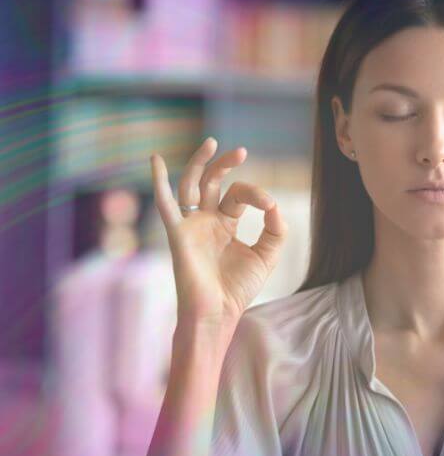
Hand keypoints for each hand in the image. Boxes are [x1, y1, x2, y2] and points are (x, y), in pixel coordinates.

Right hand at [150, 137, 288, 328]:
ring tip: (212, 142)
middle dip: (225, 165)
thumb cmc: (237, 288)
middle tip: (240, 150)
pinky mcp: (178, 233)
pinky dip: (158, 181)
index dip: (257, 195)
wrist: (218, 313)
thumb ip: (275, 230)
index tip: (270, 207)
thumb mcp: (266, 256)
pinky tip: (154, 160)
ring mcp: (191, 225)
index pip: (239, 196)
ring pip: (191, 185)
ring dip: (200, 163)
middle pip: (212, 182)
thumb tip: (274, 206)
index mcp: (225, 224)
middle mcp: (205, 221)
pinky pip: (165, 204)